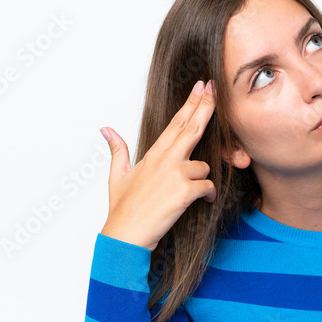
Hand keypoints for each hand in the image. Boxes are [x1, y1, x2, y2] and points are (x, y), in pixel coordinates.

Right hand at [99, 79, 216, 251]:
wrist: (126, 234)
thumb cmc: (123, 208)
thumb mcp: (117, 176)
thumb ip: (117, 150)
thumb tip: (106, 130)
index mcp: (153, 154)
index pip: (176, 122)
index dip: (191, 103)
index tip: (201, 87)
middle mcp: (165, 160)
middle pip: (192, 128)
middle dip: (206, 107)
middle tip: (215, 90)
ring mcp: (175, 175)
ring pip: (204, 166)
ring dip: (202, 178)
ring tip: (191, 192)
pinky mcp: (184, 192)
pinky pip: (207, 186)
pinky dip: (207, 195)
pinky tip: (202, 201)